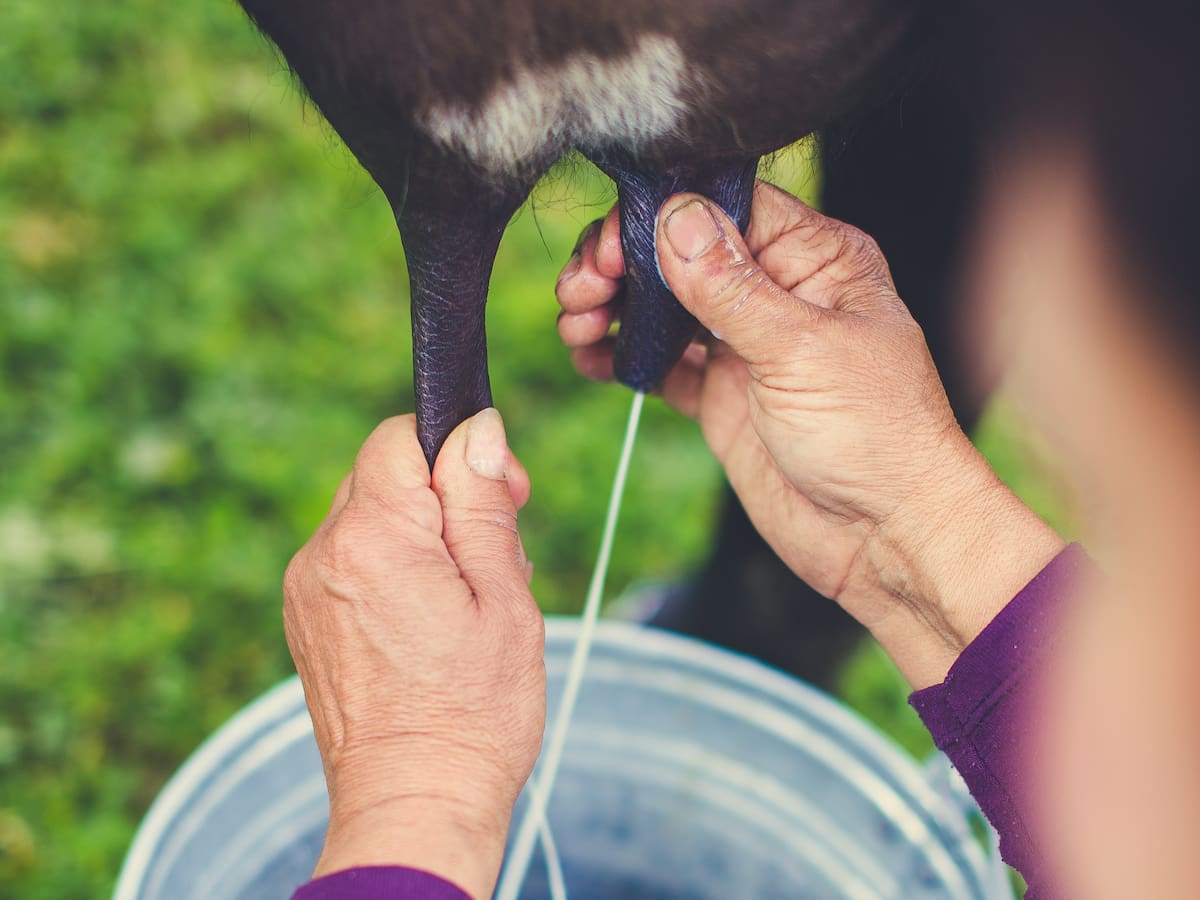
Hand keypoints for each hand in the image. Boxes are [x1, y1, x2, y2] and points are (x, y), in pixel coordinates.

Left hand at [283, 411, 545, 898]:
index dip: (457, 448)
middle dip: (444, 492)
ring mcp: (305, 590)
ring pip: (368, 515)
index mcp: (374, 539)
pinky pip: (350, 559)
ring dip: (420, 532)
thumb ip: (481, 504)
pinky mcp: (304, 619)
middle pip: (384, 472)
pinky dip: (392, 566)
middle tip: (497, 551)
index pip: (399, 435)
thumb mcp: (503, 598)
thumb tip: (477, 427)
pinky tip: (430, 618)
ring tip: (465, 597)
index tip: (503, 494)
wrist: (413, 805)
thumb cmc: (473, 713)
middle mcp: (323, 554)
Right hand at [557, 182, 1063, 686]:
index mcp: (816, 260)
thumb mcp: (800, 350)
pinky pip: (660, 362)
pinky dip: (621, 356)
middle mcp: (778, 293)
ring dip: (612, 306)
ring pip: (664, 304)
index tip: (614, 245)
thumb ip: (731, 287)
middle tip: (583, 289)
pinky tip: (590, 357)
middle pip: (683, 251)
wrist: (883, 539)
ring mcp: (746, 345)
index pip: (726, 207)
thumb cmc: (878, 438)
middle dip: (624, 261)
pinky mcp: (722, 395)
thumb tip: (676, 218)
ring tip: (576, 323)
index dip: (664, 216)